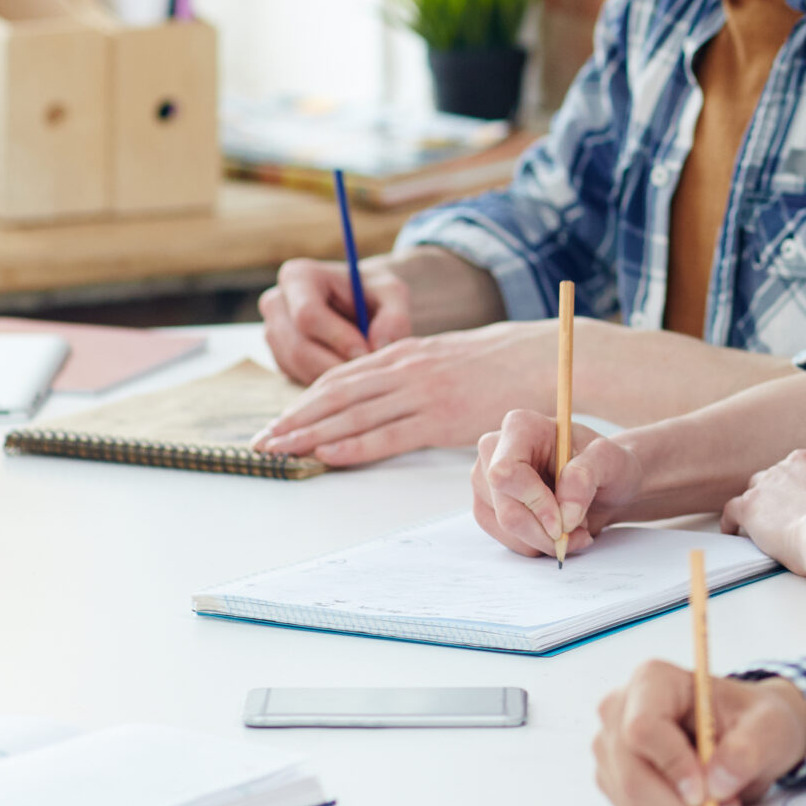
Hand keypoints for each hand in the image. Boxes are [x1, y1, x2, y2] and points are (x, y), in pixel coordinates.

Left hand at [256, 319, 555, 465]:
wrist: (544, 356)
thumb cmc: (504, 360)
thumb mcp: (450, 355)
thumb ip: (417, 369)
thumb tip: (391, 389)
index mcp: (406, 351)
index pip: (342, 375)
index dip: (305, 399)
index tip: (280, 419)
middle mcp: (406, 368)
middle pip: (336, 394)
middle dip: (294, 419)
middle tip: (261, 440)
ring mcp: (422, 391)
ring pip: (353, 414)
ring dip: (310, 434)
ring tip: (279, 451)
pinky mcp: (441, 417)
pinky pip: (388, 434)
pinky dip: (354, 445)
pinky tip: (326, 455)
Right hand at [259, 257, 413, 383]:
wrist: (363, 304)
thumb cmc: (376, 294)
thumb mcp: (394, 295)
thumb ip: (394, 317)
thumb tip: (379, 345)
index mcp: (299, 277)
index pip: (307, 315)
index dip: (338, 338)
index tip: (368, 352)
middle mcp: (276, 303)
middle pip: (298, 347)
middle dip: (336, 364)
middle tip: (370, 372)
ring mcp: (273, 332)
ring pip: (297, 367)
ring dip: (333, 377)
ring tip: (365, 373)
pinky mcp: (279, 357)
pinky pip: (297, 378)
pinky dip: (325, 383)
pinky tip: (351, 376)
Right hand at [470, 410, 646, 557]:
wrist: (605, 484)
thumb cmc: (607, 466)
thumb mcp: (613, 462)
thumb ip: (587, 476)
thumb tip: (565, 511)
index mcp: (521, 426)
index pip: (507, 472)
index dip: (534, 502)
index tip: (564, 524)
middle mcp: (494, 450)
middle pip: (506, 508)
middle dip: (544, 532)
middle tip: (578, 534)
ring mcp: (485, 480)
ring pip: (504, 528)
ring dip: (544, 540)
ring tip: (574, 528)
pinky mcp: (488, 506)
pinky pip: (504, 538)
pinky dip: (535, 544)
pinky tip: (557, 533)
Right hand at [594, 661, 805, 805]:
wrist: (748, 734)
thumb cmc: (754, 720)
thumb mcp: (770, 726)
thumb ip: (748, 750)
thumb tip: (717, 783)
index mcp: (653, 680)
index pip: (643, 728)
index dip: (673, 765)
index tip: (707, 794)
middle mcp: (621, 709)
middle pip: (632, 772)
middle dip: (680, 802)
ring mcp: (612, 744)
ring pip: (632, 798)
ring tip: (722, 802)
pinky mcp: (614, 776)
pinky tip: (698, 802)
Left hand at [722, 446, 805, 573]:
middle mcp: (804, 460)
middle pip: (788, 472)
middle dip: (789, 491)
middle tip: (792, 516)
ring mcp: (775, 479)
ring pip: (761, 487)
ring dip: (763, 504)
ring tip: (763, 525)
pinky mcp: (753, 504)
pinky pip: (734, 508)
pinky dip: (734, 521)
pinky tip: (736, 533)